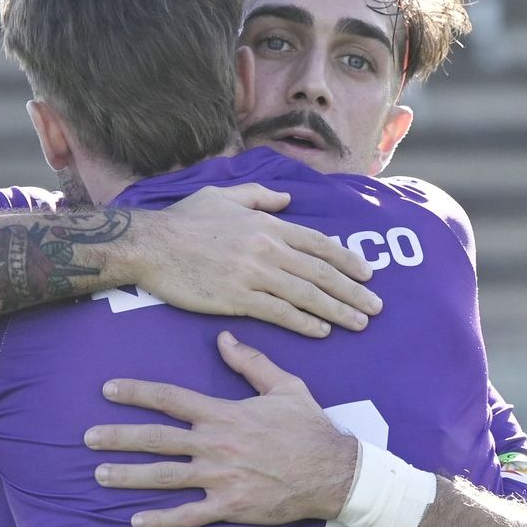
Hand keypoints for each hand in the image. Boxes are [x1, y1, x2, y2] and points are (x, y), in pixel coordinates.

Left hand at [84, 331, 359, 526]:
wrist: (335, 472)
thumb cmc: (309, 427)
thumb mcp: (284, 386)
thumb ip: (251, 363)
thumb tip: (224, 338)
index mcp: (224, 413)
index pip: (171, 398)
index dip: (136, 393)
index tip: (107, 390)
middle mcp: (216, 443)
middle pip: (157, 438)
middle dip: (119, 436)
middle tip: (86, 437)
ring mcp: (220, 477)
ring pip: (165, 477)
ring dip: (129, 476)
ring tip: (99, 475)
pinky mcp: (230, 505)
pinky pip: (189, 515)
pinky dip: (161, 520)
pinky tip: (135, 521)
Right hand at [128, 184, 379, 338]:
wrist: (150, 245)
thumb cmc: (183, 220)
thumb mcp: (223, 196)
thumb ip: (258, 197)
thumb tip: (287, 199)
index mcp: (267, 224)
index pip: (318, 244)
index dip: (346, 260)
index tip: (367, 274)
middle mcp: (267, 249)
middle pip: (321, 273)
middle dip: (353, 291)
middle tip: (376, 306)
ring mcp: (253, 275)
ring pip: (307, 295)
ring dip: (338, 310)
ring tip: (359, 322)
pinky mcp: (237, 299)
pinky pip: (280, 313)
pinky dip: (305, 322)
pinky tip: (322, 330)